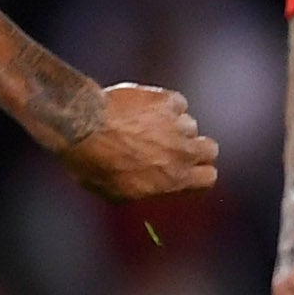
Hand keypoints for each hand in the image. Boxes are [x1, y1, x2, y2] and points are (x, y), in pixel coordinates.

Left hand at [55, 82, 218, 204]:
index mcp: (174, 179)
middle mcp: (182, 152)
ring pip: (190, 124)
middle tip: (174, 146)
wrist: (83, 128)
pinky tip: (144, 109)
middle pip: (210, 149)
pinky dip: (165, 105)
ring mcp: (176, 124)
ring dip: (174, 126)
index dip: (198, 173)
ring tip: (146, 126)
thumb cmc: (94, 165)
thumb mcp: (118, 193)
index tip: (186, 169)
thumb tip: (151, 185)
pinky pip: (177, 103)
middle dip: (195, 148)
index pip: (209, 177)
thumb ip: (146, 189)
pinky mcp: (167, 100)